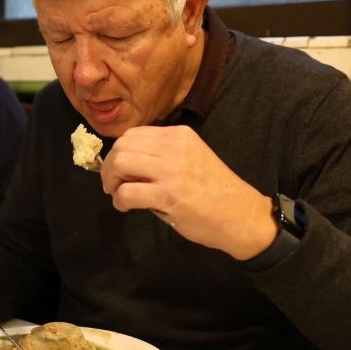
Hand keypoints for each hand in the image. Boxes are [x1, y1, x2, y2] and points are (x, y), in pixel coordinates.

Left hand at [100, 126, 277, 259]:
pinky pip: (127, 192)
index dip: (118, 152)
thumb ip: (161, 156)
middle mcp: (174, 147)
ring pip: (120, 164)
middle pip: (122, 146)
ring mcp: (171, 170)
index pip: (133, 134)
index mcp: (179, 135)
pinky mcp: (168, 195)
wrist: (241, 215)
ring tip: (117, 194)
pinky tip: (125, 207)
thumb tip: (124, 163)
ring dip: (111, 181)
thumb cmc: (214, 190)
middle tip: (112, 184)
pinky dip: (119, 201)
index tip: (117, 169)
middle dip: (109, 167)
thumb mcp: (190, 158)